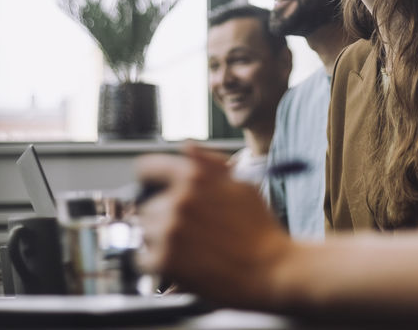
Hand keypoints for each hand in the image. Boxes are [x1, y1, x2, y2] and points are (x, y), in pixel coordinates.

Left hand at [136, 142, 294, 308]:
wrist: (272, 269)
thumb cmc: (261, 229)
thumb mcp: (241, 183)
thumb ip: (209, 163)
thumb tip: (186, 147)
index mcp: (193, 176)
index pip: (147, 168)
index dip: (150, 180)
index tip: (154, 191)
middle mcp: (178, 200)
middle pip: (147, 206)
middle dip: (163, 217)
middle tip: (189, 231)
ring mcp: (169, 231)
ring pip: (145, 233)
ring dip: (160, 241)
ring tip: (189, 249)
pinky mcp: (165, 260)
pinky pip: (144, 260)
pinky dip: (159, 264)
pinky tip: (182, 265)